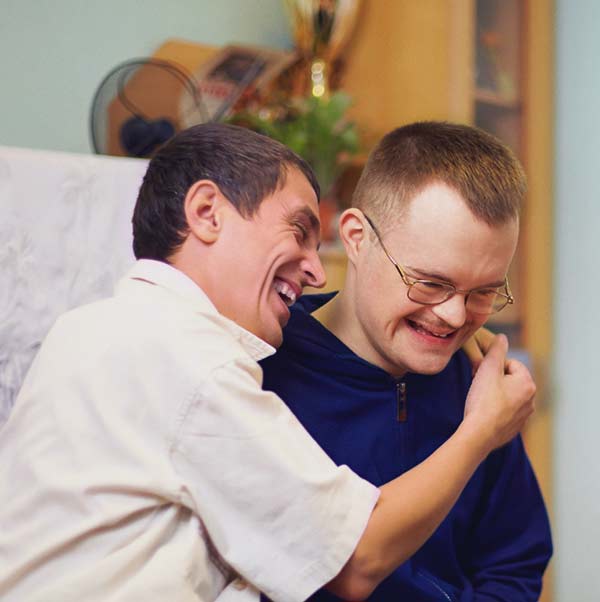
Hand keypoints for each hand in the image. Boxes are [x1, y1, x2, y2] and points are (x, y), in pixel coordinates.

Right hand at [463, 334, 535, 452]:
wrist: (479, 434)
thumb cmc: (483, 400)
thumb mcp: (488, 368)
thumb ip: (496, 350)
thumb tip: (502, 337)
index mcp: (527, 383)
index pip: (511, 364)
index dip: (494, 366)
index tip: (482, 374)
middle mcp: (531, 400)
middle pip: (510, 380)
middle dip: (495, 380)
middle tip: (480, 386)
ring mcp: (524, 415)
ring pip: (508, 396)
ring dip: (496, 394)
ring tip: (481, 400)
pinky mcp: (515, 428)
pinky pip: (506, 411)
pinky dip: (496, 409)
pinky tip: (484, 413)